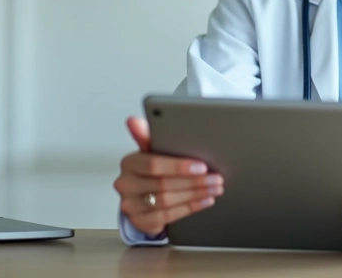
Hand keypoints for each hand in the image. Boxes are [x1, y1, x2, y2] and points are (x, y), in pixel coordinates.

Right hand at [113, 116, 224, 236]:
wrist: (142, 196)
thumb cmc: (152, 169)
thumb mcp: (152, 150)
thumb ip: (147, 135)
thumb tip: (134, 121)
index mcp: (129, 163)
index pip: (153, 164)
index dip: (178, 166)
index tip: (201, 166)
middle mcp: (126, 184)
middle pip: (163, 184)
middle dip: (194, 181)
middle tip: (216, 178)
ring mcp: (131, 205)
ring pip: (167, 201)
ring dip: (195, 194)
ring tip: (214, 188)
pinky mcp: (140, 221)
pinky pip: (167, 217)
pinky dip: (189, 208)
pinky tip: (204, 200)